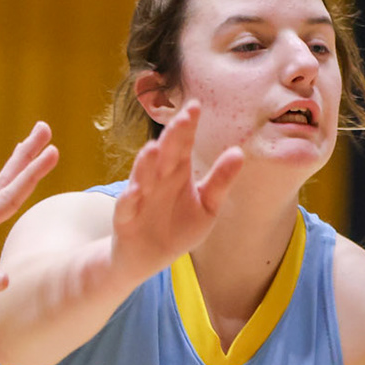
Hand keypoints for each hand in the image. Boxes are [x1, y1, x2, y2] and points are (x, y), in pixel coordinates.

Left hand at [0, 122, 58, 309]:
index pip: (7, 197)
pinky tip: (0, 194)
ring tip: (27, 148)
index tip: (53, 151)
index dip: (31, 175)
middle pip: (2, 182)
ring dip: (14, 168)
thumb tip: (5, 280)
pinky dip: (0, 190)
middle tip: (44, 128)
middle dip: (25, 156)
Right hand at [110, 104, 244, 280]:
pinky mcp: (125, 217)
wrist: (148, 258)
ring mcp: (140, 196)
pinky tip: (137, 191)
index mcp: (178, 171)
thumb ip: (220, 181)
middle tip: (183, 118)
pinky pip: (127, 206)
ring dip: (146, 163)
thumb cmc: (178, 227)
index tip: (195, 106)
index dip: (188, 126)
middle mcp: (157, 178)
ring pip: (143, 175)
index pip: (184, 144)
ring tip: (154, 147)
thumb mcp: (207, 206)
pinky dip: (130, 199)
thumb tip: (239, 152)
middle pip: (165, 154)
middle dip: (173, 136)